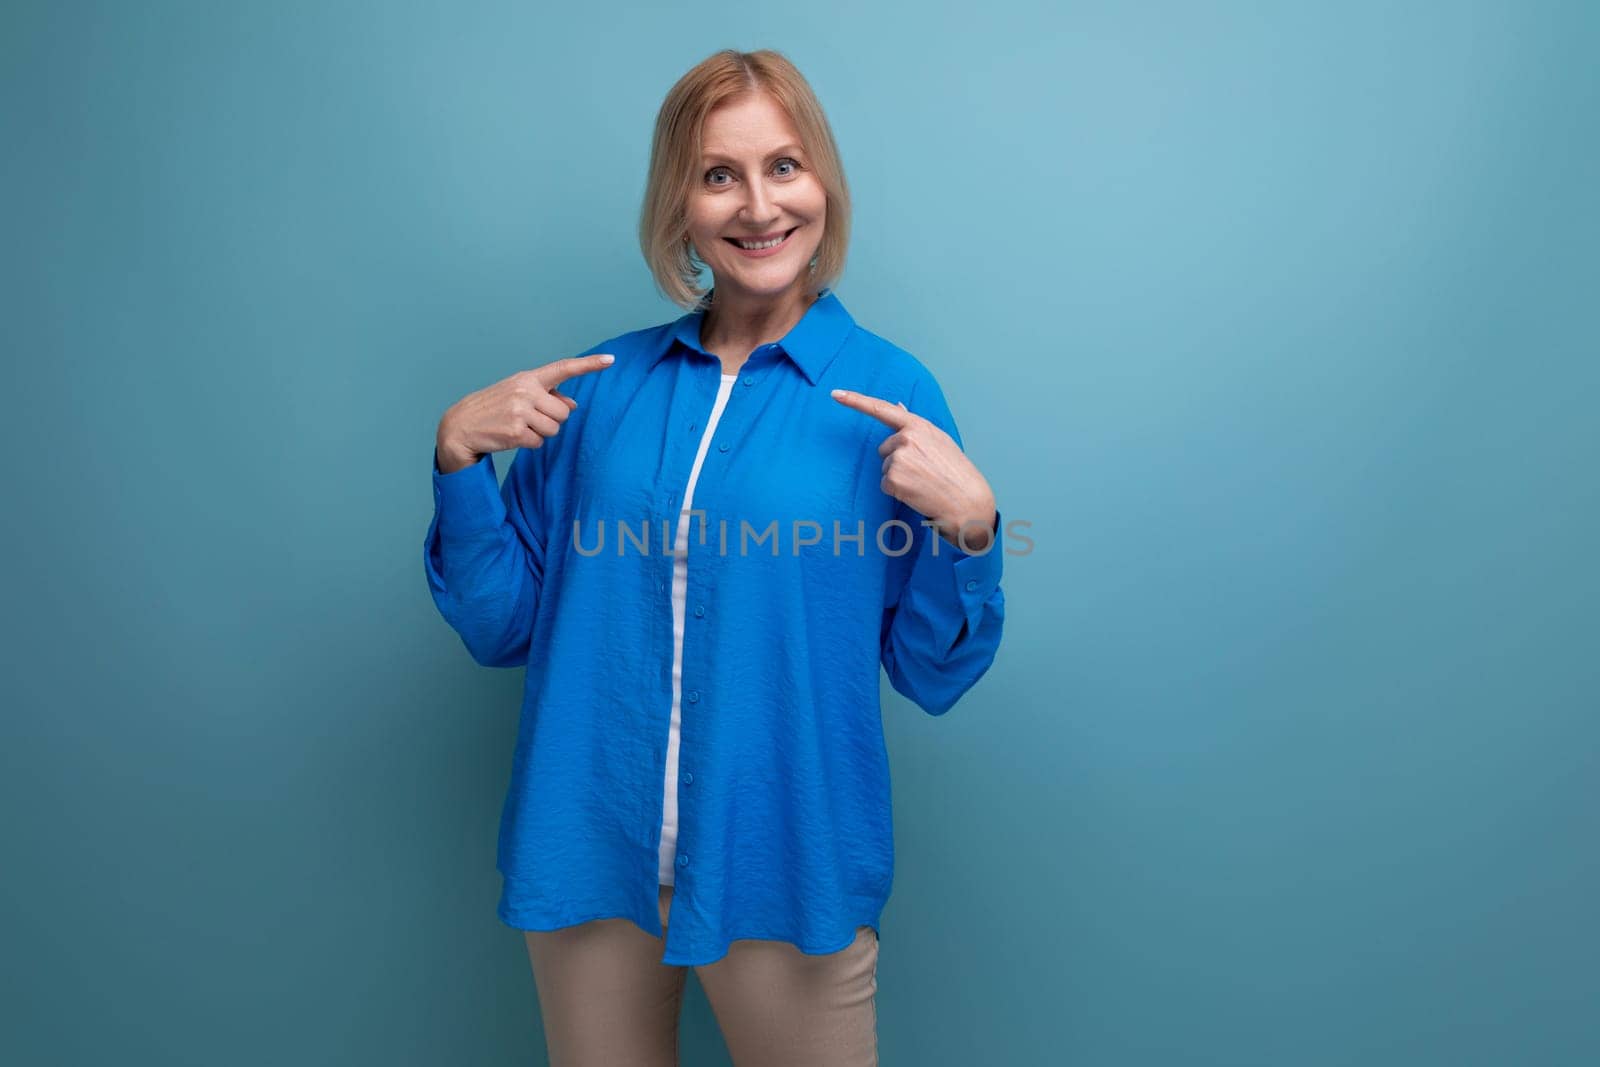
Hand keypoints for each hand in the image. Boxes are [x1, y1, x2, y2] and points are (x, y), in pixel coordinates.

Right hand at [436, 353, 615, 472]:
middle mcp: (526, 391)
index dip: (589, 365)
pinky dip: (529, 444)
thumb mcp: (518, 395)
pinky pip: (539, 443)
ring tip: (518, 427)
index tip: (611, 359)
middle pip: (563, 413)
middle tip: (528, 420)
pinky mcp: (517, 432)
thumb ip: (547, 396)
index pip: (563, 368)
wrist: (460, 426)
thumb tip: (574, 405)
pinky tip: (512, 437)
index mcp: (528, 378)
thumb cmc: (494, 409)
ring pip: (554, 430)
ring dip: (540, 433)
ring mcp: (521, 411)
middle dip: (551, 420)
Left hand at [830, 388, 996, 551]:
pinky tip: (917, 492)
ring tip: (924, 482)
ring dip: (899, 478)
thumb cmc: (956, 471)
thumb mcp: (939, 440)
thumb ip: (914, 425)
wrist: (968, 501)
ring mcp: (899, 458)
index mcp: (918, 425)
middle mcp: (906, 438)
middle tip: (923, 471)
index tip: (835, 394)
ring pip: (885, 469)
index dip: (855, 400)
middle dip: (898, 460)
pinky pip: (885, 485)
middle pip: (884, 449)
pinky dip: (897, 491)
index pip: (881, 409)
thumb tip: (897, 406)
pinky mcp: (893, 479)